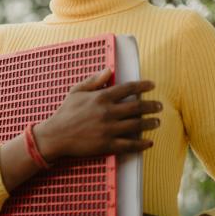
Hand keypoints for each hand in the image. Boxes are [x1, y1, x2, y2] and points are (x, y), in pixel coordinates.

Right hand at [33, 67, 160, 161]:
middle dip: (151, 106)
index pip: (128, 88)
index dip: (142, 85)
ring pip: (137, 125)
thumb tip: (109, 70)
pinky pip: (130, 144)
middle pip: (137, 107)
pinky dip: (141, 144)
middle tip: (159, 106)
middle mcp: (108, 112)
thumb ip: (93, 80)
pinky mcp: (107, 144)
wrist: (56, 135)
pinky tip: (149, 142)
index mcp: (101, 97)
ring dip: (150, 123)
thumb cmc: (65, 112)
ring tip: (157, 122)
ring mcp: (109, 129)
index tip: (152, 85)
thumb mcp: (76, 91)